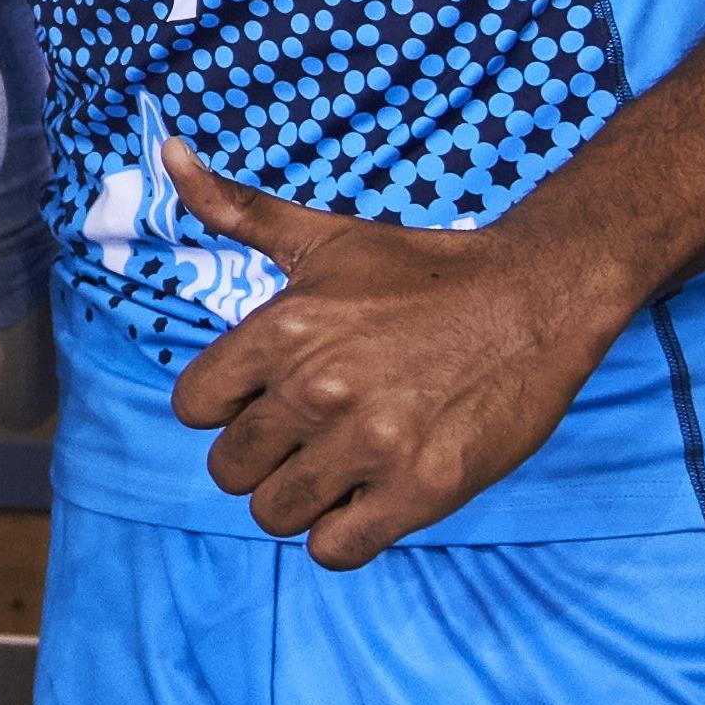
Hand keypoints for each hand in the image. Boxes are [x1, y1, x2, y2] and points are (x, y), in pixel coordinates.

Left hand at [158, 140, 636, 567]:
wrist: (536, 296)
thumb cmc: (421, 270)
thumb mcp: (323, 237)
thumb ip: (238, 209)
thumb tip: (168, 154)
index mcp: (282, 330)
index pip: (193, 408)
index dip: (225, 407)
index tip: (266, 396)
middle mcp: (318, 389)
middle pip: (230, 469)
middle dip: (262, 457)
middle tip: (311, 433)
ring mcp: (371, 444)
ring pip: (275, 514)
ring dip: (301, 498)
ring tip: (340, 464)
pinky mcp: (422, 490)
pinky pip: (334, 550)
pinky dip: (344, 533)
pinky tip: (370, 496)